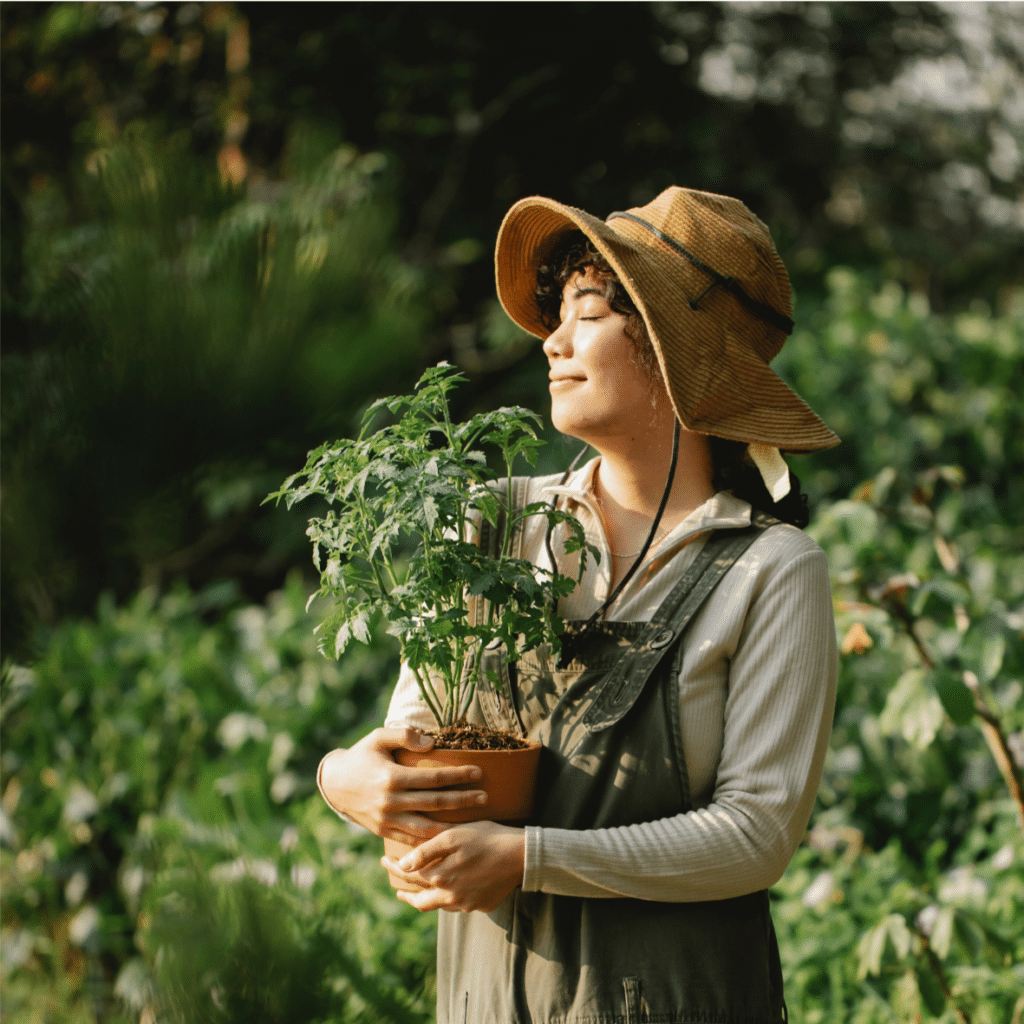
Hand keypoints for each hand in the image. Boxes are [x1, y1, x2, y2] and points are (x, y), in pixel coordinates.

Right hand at [319, 727, 487, 843]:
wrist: (334, 784)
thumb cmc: (361, 756)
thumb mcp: (378, 738)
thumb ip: (404, 735)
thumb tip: (431, 742)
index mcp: (392, 776)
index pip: (433, 778)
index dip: (458, 775)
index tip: (478, 772)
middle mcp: (391, 801)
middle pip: (435, 803)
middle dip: (463, 800)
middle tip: (485, 797)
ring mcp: (387, 819)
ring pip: (427, 827)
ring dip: (452, 825)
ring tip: (474, 821)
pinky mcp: (383, 831)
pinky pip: (412, 840)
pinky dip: (432, 840)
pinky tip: (449, 837)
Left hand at [381, 820, 525, 912]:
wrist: (522, 855)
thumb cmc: (486, 838)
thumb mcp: (453, 836)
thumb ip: (426, 852)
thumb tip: (402, 865)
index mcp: (441, 877)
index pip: (408, 875)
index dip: (393, 867)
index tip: (383, 860)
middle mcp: (451, 896)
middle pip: (420, 900)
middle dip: (405, 891)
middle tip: (395, 886)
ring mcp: (467, 904)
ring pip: (438, 905)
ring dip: (425, 898)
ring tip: (417, 891)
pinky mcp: (481, 905)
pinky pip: (459, 905)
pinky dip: (448, 898)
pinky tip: (448, 889)